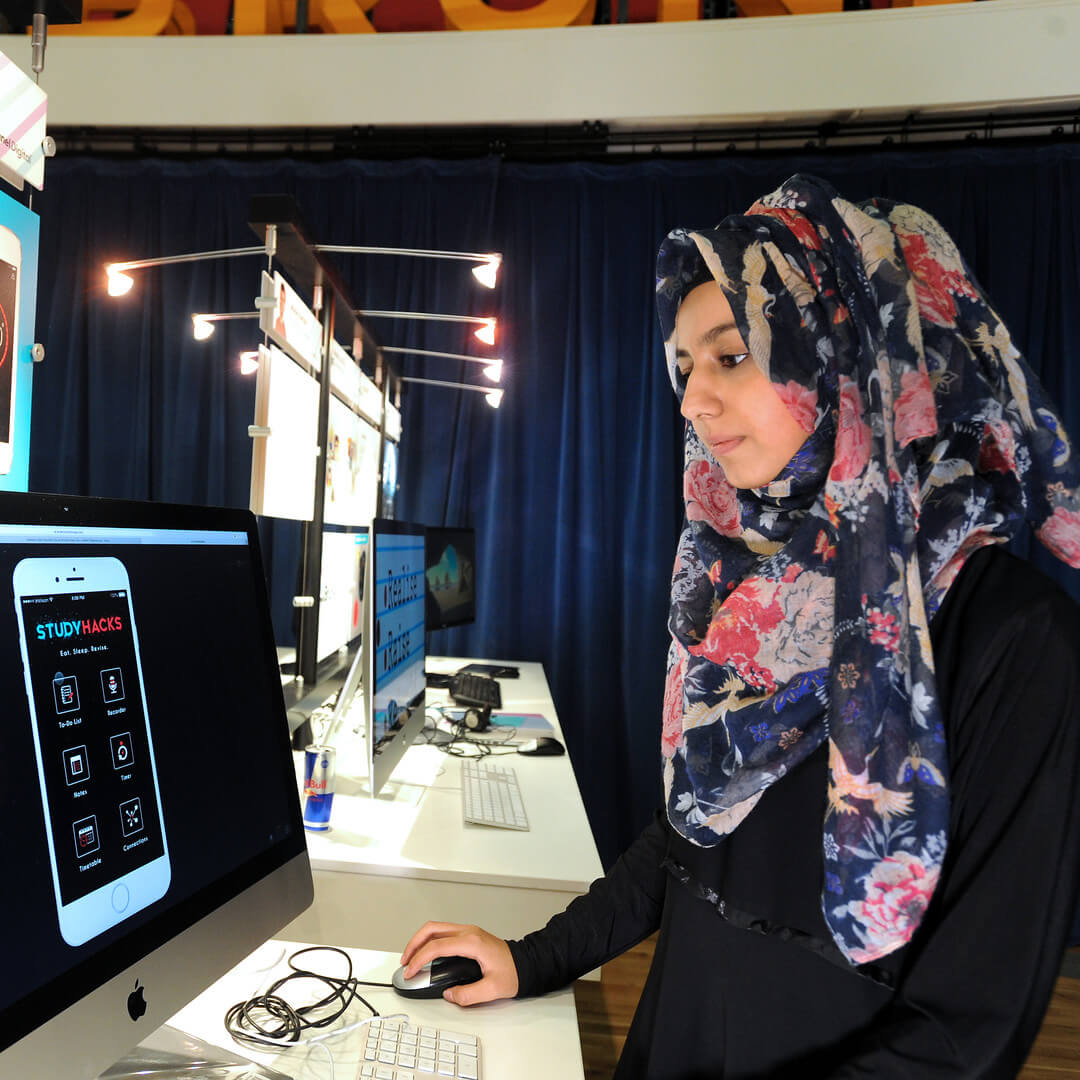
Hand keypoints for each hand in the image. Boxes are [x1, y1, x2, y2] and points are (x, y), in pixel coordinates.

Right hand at [399, 921, 518, 1005]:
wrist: (526, 963)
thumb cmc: (513, 972)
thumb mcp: (492, 990)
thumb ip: (468, 995)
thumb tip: (449, 994)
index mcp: (472, 942)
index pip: (437, 946)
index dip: (419, 959)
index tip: (410, 971)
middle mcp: (468, 932)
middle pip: (432, 929)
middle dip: (414, 944)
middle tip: (405, 962)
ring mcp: (468, 931)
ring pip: (436, 928)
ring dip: (420, 941)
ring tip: (411, 958)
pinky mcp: (468, 935)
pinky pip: (443, 932)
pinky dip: (430, 941)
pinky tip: (426, 954)